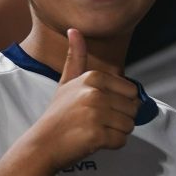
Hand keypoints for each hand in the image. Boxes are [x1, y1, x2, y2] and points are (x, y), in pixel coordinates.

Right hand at [30, 28, 139, 170]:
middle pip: (133, 109)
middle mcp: (95, 93)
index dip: (120, 104)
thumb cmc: (58, 115)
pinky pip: (121, 141)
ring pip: (129, 125)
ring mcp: (96, 114)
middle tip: (96, 122)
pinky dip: (111, 145)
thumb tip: (74, 30)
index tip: (99, 108)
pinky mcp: (97, 135)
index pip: (132, 92)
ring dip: (116, 132)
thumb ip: (76, 58)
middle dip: (119, 119)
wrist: (42, 144)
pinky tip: (93, 141)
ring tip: (94, 130)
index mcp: (93, 77)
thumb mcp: (66, 82)